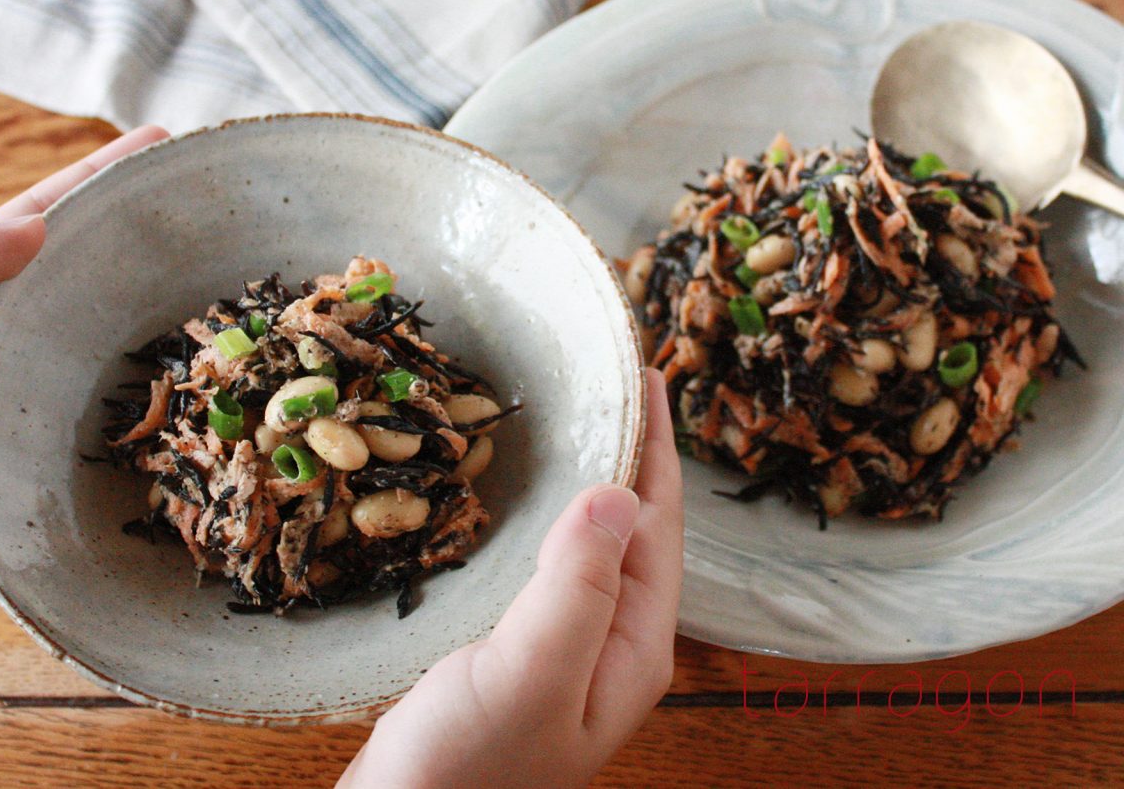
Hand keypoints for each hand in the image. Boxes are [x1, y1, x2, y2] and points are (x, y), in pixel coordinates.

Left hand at [0, 125, 168, 735]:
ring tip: (238, 283)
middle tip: (219, 211)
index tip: (163, 145)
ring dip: (177, 315)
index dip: (102, 180)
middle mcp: (21, 345)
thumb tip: (39, 228)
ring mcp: (53, 402)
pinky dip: (177, 398)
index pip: (46, 221)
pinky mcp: (76, 460)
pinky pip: (137, 420)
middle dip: (153, 239)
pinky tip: (222, 380)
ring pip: (128, 343)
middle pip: (97, 276)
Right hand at [339, 368, 682, 788]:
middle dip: (629, 454)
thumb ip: (578, 587)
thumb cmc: (464, 768)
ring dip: (588, 480)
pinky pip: (548, 566)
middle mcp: (609, 646)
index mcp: (631, 647)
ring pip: (589, 546)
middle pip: (633, 530)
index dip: (656, 447)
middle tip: (610, 382)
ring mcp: (565, 652)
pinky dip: (544, 517)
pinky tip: (523, 500)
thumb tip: (619, 492)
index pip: (659, 525)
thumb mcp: (530, 671)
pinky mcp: (518, 654)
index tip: (646, 374)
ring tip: (576, 422)